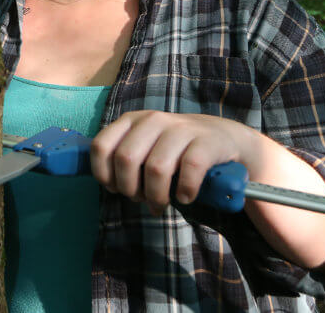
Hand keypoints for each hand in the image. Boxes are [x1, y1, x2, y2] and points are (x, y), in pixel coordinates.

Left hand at [89, 110, 256, 215]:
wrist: (223, 139)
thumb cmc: (174, 151)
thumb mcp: (144, 147)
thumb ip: (122, 160)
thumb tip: (107, 184)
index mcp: (131, 121)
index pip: (101, 146)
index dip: (104, 173)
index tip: (116, 189)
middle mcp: (153, 120)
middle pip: (126, 159)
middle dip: (130, 189)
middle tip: (141, 199)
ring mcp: (181, 128)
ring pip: (156, 168)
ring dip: (156, 196)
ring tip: (160, 204)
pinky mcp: (207, 141)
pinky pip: (189, 170)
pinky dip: (185, 191)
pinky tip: (185, 197)